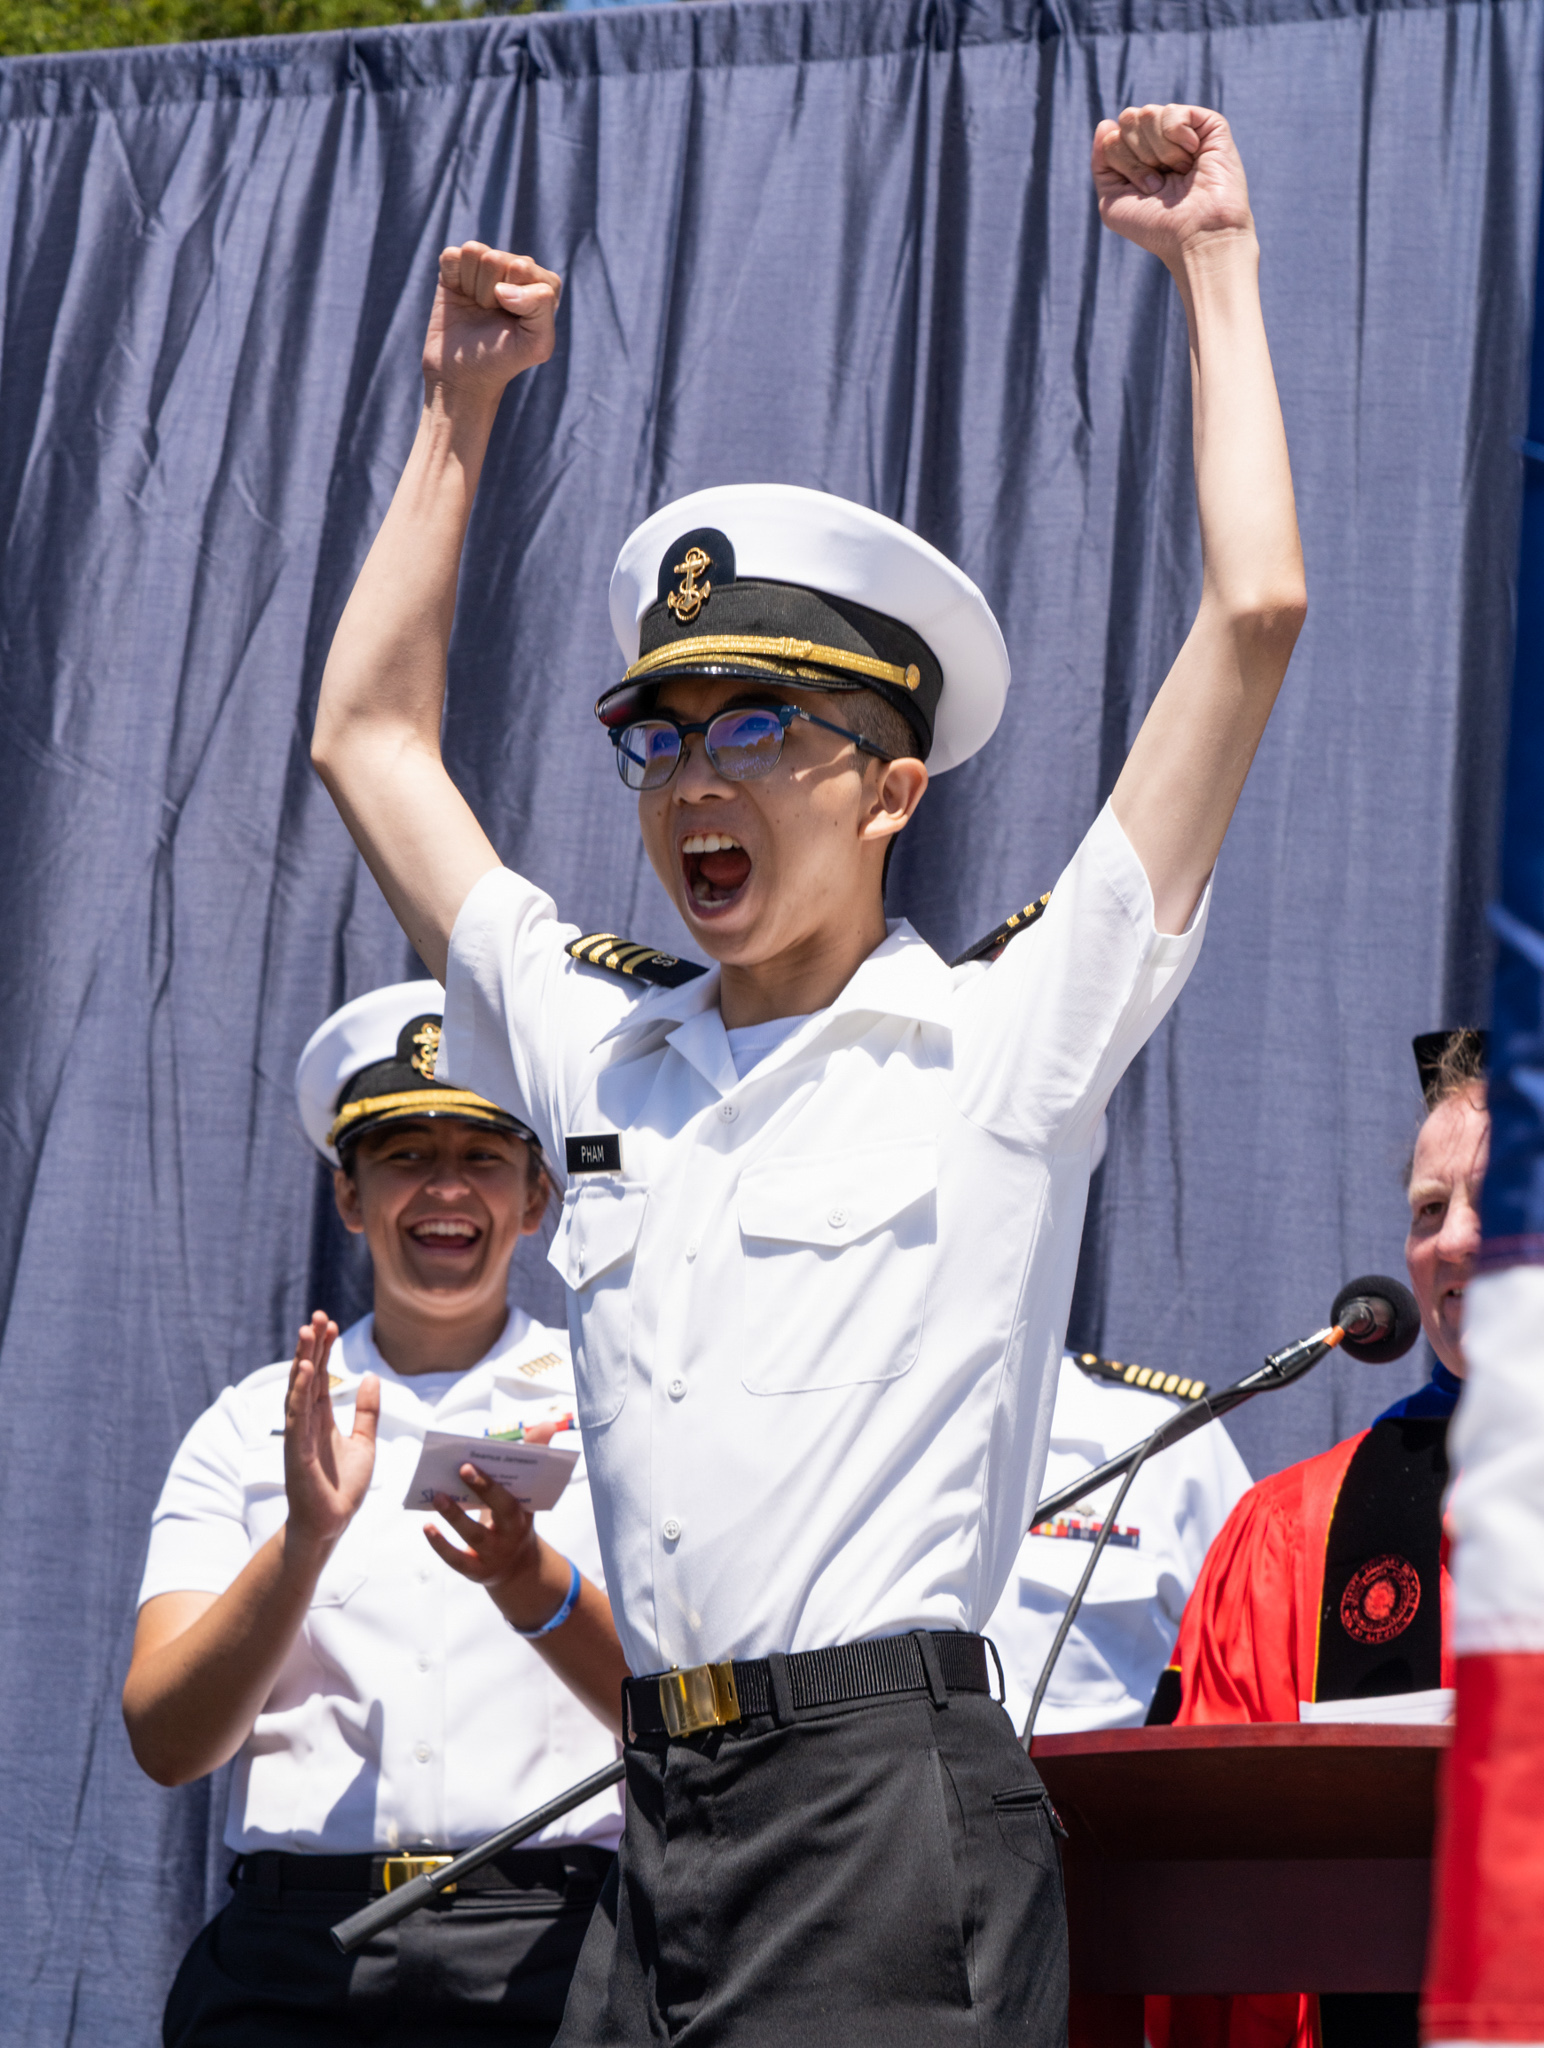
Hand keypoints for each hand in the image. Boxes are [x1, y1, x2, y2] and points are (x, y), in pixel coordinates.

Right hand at [282, 1312, 379, 1550]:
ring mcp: (299, 1435)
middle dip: (312, 1346)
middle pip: (308, 1376)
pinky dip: (299, 1393)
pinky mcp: (296, 1451)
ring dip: (303, 1361)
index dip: (324, 1350)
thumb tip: (371, 1377)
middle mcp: (307, 1422)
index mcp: (321, 1418)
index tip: (329, 1323)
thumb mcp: (364, 1442)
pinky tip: (304, 1371)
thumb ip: (367, 1411)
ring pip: (299, 1390)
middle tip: (317, 1316)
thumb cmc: (343, 1487)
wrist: (331, 1524)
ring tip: (308, 1333)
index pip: (322, 1377)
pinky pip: (297, 1416)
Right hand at [423, 242, 561, 406]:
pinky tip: (461, 296)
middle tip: (491, 316)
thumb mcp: (536, 345)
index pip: (522, 267)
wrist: (463, 375)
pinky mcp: (458, 267)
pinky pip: (451, 255)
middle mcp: (516, 268)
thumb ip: (541, 308)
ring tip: (478, 307)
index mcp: (543, 283)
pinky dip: (452, 279)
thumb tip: (503, 288)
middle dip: (489, 293)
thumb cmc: (503, 360)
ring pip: (473, 251)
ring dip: (472, 286)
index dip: (512, 297)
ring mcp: (486, 265)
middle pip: (496, 258)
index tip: (511, 321)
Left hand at [426, 1463, 574, 1631]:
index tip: (481, 1454)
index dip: (500, 1474)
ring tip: (437, 1496)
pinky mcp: (476, 1571)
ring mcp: (494, 1554)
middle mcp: (512, 1533)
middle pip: (501, 1510)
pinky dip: (441, 1545)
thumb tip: (548, 1424)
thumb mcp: (524, 1494)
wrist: (517, 1566)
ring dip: (455, 1515)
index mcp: (523, 1511)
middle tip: (462, 1467)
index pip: (516, 1491)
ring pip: (475, 1535)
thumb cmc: (514, 1518)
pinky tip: (427, 1527)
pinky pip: (457, 1560)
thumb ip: (531, 1457)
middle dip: (484, 1488)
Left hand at [1092, 105, 1252, 271]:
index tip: (1144, 191)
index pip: (1112, 137)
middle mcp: (1160, 141)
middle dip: (1138, 156)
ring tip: (1178, 173)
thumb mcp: (1112, 202)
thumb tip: (1105, 124)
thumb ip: (1101, 164)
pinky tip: (1193, 156)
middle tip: (1159, 183)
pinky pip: (1173, 111)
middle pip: (1128, 119)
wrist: (1196, 234)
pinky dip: (1177, 137)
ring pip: (1147, 113)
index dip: (1122, 164)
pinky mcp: (1209, 125)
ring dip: (1159, 152)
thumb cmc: (1156, 226)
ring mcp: (1184, 131)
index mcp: (1139, 157)